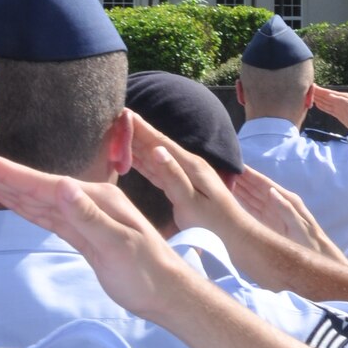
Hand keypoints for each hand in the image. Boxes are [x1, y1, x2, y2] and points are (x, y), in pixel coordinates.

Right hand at [0, 155, 183, 322]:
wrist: (166, 291)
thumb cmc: (146, 271)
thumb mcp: (118, 244)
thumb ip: (89, 217)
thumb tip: (62, 186)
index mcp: (101, 199)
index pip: (51, 186)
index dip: (19, 177)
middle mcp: (93, 202)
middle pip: (44, 189)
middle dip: (11, 179)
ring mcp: (89, 218)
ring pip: (46, 203)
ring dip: (18, 192)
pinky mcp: (86, 235)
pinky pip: (53, 219)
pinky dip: (33, 210)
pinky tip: (19, 203)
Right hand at [129, 114, 243, 241]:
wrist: (233, 234)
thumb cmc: (212, 223)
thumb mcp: (191, 201)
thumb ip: (173, 176)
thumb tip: (157, 150)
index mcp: (190, 165)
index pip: (160, 142)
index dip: (142, 128)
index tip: (124, 113)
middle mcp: (187, 165)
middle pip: (156, 145)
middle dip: (135, 132)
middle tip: (114, 118)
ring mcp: (185, 174)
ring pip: (155, 156)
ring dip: (137, 144)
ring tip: (119, 132)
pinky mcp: (181, 185)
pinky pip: (157, 169)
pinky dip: (143, 162)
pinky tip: (132, 157)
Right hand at [232, 166, 339, 257]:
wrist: (316, 254)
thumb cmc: (309, 240)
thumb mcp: (299, 225)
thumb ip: (286, 208)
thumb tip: (271, 191)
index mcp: (286, 200)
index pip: (265, 184)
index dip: (252, 175)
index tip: (238, 166)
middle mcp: (278, 203)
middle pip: (256, 188)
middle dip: (242, 179)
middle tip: (225, 171)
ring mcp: (272, 212)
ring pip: (253, 197)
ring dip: (241, 189)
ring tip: (225, 181)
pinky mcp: (268, 222)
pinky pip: (253, 209)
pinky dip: (243, 202)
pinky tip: (234, 198)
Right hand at [310, 84, 347, 133]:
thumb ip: (339, 100)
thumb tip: (329, 95)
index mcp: (343, 97)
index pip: (329, 93)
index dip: (320, 90)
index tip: (312, 86)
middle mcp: (340, 101)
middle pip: (326, 97)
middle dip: (317, 94)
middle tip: (307, 90)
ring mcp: (339, 108)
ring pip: (326, 103)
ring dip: (318, 99)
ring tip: (310, 96)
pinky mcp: (338, 114)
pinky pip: (328, 109)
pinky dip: (322, 106)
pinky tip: (317, 104)